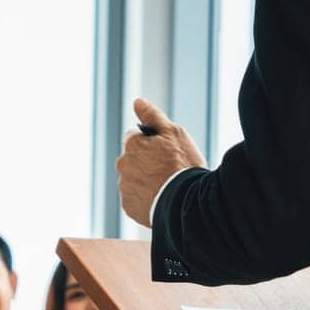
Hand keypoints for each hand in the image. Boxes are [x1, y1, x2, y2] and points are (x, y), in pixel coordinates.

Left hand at [117, 98, 206, 227]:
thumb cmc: (183, 165)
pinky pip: (135, 200)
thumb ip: (153, 116)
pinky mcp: (129, 207)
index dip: (151, 144)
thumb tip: (137, 102)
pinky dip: (145, 199)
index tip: (164, 152)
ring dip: (144, 181)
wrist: (186, 202)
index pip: (135, 139)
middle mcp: (123, 165)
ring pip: (133, 180)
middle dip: (145, 162)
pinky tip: (161, 199)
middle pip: (132, 160)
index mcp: (131, 145)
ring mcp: (125, 188)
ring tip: (166, 187)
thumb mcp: (173, 133)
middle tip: (167, 170)